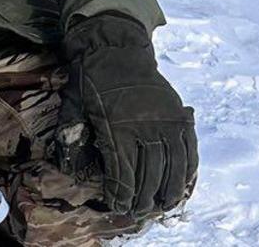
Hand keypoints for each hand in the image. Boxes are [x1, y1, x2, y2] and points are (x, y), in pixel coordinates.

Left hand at [57, 13, 197, 215]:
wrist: (115, 47)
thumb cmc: (90, 79)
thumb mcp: (72, 105)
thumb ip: (71, 136)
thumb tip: (69, 169)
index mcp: (117, 127)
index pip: (123, 174)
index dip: (120, 194)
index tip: (117, 205)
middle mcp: (146, 127)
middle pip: (149, 175)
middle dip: (143, 198)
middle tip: (138, 211)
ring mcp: (166, 121)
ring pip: (174, 167)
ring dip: (169, 191)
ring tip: (163, 206)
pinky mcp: (178, 115)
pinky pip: (190, 148)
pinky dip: (189, 170)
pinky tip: (184, 184)